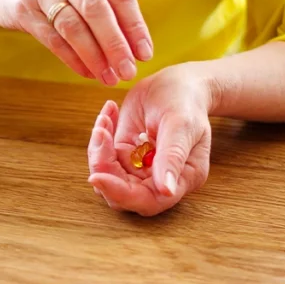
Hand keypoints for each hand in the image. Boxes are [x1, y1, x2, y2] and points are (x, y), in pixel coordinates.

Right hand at [0, 0, 152, 84]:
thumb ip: (105, 1)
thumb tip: (135, 43)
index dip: (135, 26)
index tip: (145, 53)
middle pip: (97, 10)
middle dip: (116, 44)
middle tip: (128, 70)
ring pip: (74, 28)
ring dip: (95, 57)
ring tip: (109, 77)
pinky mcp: (24, 11)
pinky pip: (53, 40)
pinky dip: (73, 59)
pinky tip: (87, 72)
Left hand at [87, 64, 213, 216]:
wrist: (177, 83)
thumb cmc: (187, 102)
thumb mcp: (181, 124)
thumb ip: (173, 157)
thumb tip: (166, 191)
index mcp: (182, 179)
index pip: (148, 200)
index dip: (120, 193)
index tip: (97, 177)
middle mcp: (159, 179)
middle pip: (122, 192)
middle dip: (104, 167)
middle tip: (101, 133)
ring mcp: (140, 168)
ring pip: (108, 176)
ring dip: (98, 150)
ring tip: (106, 119)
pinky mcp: (125, 155)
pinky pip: (103, 156)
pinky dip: (100, 136)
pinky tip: (109, 113)